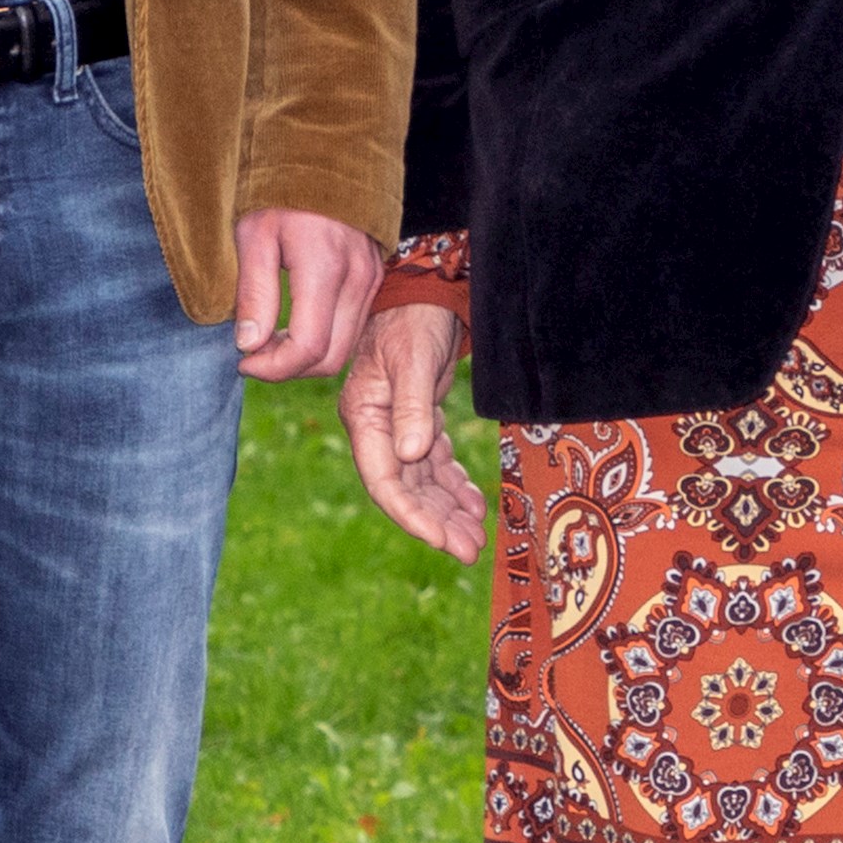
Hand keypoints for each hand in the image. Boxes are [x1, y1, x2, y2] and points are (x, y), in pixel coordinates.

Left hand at [232, 206, 384, 379]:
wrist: (326, 154)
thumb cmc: (282, 191)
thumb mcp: (254, 235)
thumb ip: (253, 292)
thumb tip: (249, 345)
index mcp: (325, 268)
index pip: (309, 347)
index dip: (273, 368)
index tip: (243, 361)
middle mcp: (358, 279)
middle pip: (331, 358)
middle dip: (288, 369)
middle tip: (254, 354)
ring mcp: (371, 279)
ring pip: (345, 348)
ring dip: (305, 356)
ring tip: (269, 339)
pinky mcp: (374, 277)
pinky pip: (352, 327)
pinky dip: (323, 339)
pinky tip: (294, 324)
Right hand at [338, 300, 483, 560]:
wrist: (426, 293)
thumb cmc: (414, 320)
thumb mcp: (412, 358)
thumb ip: (411, 406)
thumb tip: (411, 455)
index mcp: (365, 418)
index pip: (385, 480)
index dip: (411, 514)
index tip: (441, 540)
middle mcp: (378, 429)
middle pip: (405, 489)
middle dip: (436, 523)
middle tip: (470, 550)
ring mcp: (398, 427)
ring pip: (422, 481)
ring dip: (448, 510)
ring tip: (477, 536)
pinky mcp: (420, 421)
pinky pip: (436, 464)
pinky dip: (455, 485)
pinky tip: (475, 504)